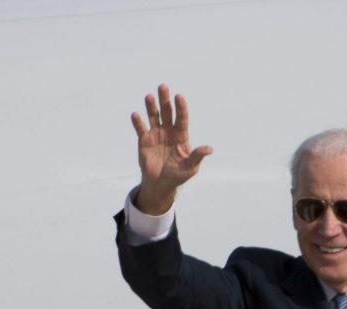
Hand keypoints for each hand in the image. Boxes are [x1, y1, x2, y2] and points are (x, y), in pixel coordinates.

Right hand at [130, 84, 212, 213]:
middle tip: (163, 86)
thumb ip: (197, 156)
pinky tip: (136, 115)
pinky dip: (138, 122)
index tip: (179, 96)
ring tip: (149, 96)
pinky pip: (140, 129)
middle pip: (167, 112)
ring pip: (154, 116)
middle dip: (165, 100)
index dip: (181, 108)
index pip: (182, 118)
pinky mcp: (144, 140)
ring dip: (151, 107)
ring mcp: (156, 134)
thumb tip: (210, 149)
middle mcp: (169, 131)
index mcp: (181, 136)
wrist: (161, 183)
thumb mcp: (191, 167)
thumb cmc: (178, 175)